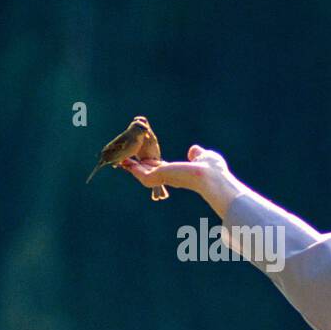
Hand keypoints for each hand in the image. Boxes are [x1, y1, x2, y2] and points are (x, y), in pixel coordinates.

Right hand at [123, 145, 244, 215]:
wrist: (212, 177)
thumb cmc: (212, 170)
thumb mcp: (204, 157)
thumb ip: (197, 154)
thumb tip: (194, 151)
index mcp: (177, 172)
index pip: (158, 168)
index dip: (148, 163)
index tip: (140, 157)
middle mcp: (168, 176)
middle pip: (146, 171)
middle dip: (134, 166)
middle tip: (121, 159)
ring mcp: (162, 178)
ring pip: (141, 173)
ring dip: (130, 166)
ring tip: (118, 159)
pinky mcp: (158, 177)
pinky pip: (139, 173)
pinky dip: (131, 168)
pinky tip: (122, 162)